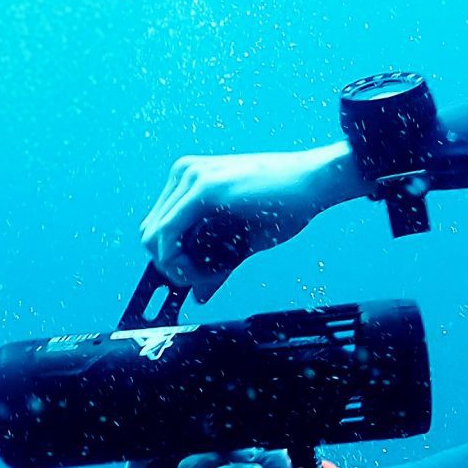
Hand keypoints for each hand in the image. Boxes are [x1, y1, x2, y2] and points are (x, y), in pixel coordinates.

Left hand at [139, 145, 355, 297]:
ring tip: (204, 277)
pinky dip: (177, 261)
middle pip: (150, 234)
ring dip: (175, 267)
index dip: (169, 260)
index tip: (193, 277)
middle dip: (170, 266)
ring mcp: (192, 176)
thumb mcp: (243, 239)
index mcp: (190, 177)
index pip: (158, 227)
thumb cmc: (288, 204)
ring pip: (154, 238)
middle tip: (198, 282)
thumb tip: (199, 295)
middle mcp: (185, 172)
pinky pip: (168, 235)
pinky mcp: (205, 188)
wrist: (316, 181)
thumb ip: (216, 264)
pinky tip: (199, 271)